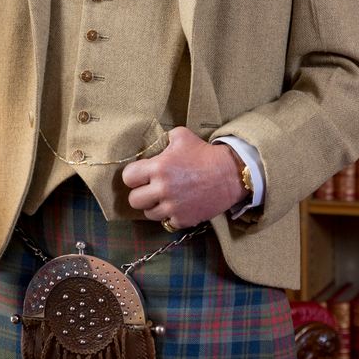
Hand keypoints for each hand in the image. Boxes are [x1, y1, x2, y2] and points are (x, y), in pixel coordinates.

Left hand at [121, 127, 245, 227]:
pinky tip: (178, 205)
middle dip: (140, 193)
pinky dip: (170, 215)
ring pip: (148, 214)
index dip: (133, 176)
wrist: (230, 174)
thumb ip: (162, 140)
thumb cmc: (204, 153)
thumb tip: (152, 146)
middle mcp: (162, 189)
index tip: (141, 175)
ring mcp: (172, 207)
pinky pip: (166, 222)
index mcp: (158, 167)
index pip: (128, 178)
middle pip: (133, 200)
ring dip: (154, 206)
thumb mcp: (181, 136)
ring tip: (165, 197)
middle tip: (151, 189)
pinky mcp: (183, 219)